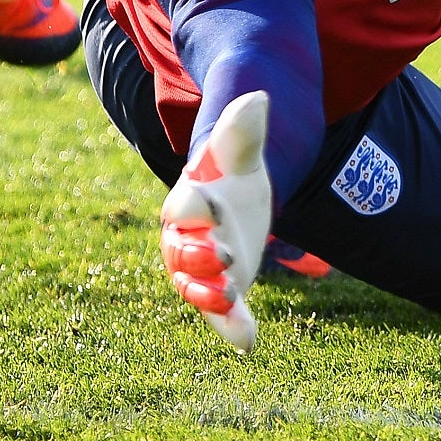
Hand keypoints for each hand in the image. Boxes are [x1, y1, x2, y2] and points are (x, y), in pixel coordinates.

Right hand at [159, 91, 272, 351]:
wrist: (237, 197)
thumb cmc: (230, 170)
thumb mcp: (239, 148)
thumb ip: (243, 128)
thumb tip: (257, 96)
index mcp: (188, 201)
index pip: (182, 206)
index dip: (194, 207)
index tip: (211, 206)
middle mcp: (186, 240)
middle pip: (183, 252)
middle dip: (199, 258)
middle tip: (224, 259)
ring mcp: (203, 269)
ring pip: (196, 288)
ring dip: (210, 296)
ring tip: (231, 300)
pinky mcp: (223, 290)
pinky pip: (222, 313)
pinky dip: (232, 328)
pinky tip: (248, 343)